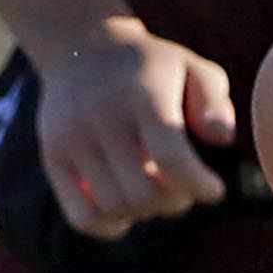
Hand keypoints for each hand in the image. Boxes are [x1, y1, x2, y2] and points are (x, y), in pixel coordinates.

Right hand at [39, 21, 236, 236]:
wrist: (82, 47)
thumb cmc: (151, 67)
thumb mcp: (193, 67)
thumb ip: (214, 102)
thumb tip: (220, 139)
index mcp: (142, 93)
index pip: (171, 157)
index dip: (199, 185)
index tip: (214, 190)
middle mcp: (102, 116)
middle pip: (145, 193)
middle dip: (176, 202)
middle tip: (184, 188)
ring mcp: (71, 138)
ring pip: (115, 208)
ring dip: (145, 212)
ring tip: (155, 191)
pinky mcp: (52, 156)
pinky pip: (81, 216)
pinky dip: (109, 225)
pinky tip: (126, 210)